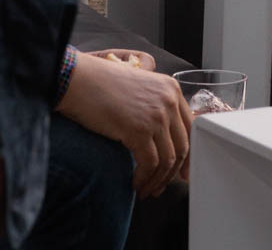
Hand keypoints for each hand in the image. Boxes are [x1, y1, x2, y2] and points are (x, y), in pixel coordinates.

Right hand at [57, 50, 191, 197]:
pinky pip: (150, 164)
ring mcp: (156, 115)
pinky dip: (144, 179)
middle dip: (172, 173)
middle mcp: (169, 100)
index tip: (182, 172)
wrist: (80, 81)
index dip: (187, 155)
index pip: (191, 128)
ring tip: (145, 190)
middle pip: (182, 146)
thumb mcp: (140, 89)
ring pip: (168, 159)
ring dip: (157, 180)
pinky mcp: (140, 129)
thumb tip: (163, 139)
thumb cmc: (102, 86)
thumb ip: (156, 106)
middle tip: (160, 187)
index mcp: (171, 89)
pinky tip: (135, 184)